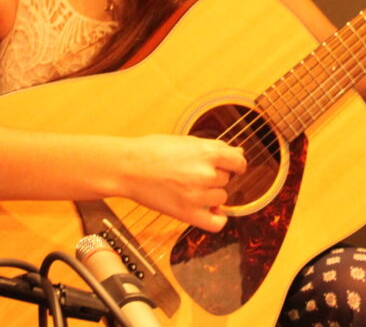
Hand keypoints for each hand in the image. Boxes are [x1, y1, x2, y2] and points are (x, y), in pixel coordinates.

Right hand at [118, 135, 247, 231]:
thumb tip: (238, 151)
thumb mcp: (187, 141)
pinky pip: (215, 223)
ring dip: (212, 194)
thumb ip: (215, 147)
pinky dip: (218, 219)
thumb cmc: (153, 150)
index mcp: (207, 153)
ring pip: (221, 198)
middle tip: (193, 172)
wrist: (127, 167)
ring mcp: (197, 196)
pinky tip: (213, 212)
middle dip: (215, 176)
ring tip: (190, 187)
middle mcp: (205, 174)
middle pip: (226, 179)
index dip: (236, 164)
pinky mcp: (186, 213)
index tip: (232, 167)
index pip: (238, 161)